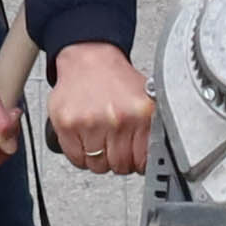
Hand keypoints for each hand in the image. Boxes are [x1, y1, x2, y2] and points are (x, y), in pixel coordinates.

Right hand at [49, 41, 152, 177]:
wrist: (88, 60)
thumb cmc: (116, 81)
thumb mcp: (145, 100)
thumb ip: (153, 129)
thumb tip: (158, 158)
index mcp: (140, 114)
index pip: (142, 161)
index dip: (138, 162)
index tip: (134, 158)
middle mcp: (116, 119)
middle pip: (120, 165)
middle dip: (118, 161)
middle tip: (115, 147)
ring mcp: (90, 123)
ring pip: (97, 165)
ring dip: (99, 159)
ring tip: (100, 140)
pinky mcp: (67, 125)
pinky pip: (76, 159)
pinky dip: (80, 155)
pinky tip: (85, 140)